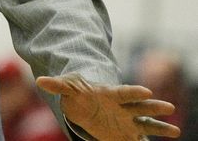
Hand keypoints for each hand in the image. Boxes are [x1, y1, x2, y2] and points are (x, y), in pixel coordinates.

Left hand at [36, 73, 180, 139]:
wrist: (86, 104)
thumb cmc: (79, 94)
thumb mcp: (68, 88)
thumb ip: (57, 85)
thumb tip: (39, 81)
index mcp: (110, 93)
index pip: (124, 91)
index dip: (134, 90)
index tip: (146, 90)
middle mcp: (123, 107)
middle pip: (141, 106)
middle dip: (154, 106)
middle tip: (169, 107)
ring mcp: (127, 121)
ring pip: (146, 124)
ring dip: (160, 127)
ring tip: (175, 131)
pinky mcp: (127, 134)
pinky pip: (140, 140)